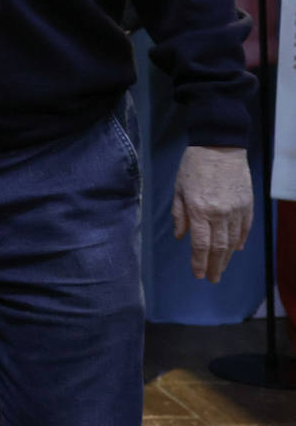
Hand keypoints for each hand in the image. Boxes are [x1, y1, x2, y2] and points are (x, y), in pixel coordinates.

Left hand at [172, 145, 252, 282]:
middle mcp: (219, 214)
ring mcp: (236, 210)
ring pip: (233, 242)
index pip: (200, 244)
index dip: (199, 262)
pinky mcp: (247, 205)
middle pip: (219, 248)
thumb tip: (181, 237)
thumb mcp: (178, 188)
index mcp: (199, 210)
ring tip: (221, 268)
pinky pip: (244, 229)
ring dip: (227, 258)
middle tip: (212, 279)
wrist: (220, 146)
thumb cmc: (193, 166)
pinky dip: (240, 241)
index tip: (199, 275)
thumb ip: (179, 214)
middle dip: (215, 266)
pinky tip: (235, 250)